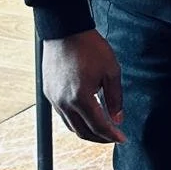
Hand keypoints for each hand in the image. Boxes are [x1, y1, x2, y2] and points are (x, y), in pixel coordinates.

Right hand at [42, 29, 125, 143]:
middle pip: (82, 132)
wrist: (65, 30)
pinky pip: (63, 115)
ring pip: (71, 125)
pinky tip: (87, 115)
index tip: (122, 139)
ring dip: (87, 131)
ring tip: (101, 129)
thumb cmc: (90, 47)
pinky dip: (76, 120)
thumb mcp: (111, 71)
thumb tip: (118, 118)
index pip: (98, 126)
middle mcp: (63, 102)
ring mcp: (53, 98)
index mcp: (80, 97)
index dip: (112, 136)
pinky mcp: (48, 92)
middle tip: (113, 137)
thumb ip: (115, 98)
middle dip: (99, 138)